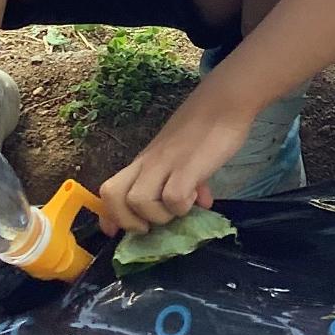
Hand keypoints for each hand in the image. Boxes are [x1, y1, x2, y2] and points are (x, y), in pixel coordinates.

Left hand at [99, 84, 252, 235]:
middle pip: (113, 195)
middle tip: (152, 224)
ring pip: (138, 201)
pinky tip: (196, 198)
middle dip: (128, 220)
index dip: (109, 216)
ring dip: (159, 215)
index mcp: (145, 162)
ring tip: (180, 208)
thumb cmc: (206, 127)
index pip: (110, 189)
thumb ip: (187, 180)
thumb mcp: (187, 156)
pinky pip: (173, 198)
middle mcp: (148, 163)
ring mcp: (166, 163)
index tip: (116, 233)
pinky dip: (182, 207)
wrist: (225, 101)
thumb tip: (199, 203)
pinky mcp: (187, 166)